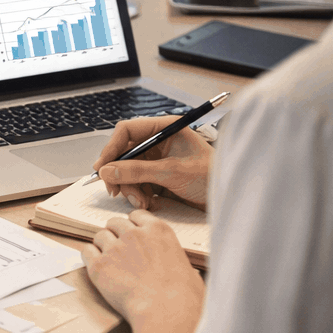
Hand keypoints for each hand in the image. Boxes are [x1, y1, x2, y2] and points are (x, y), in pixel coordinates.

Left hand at [81, 210, 203, 327]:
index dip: (133, 225)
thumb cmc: (183, 295)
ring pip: (100, 236)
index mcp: (158, 230)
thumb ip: (176, 261)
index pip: (137, 215)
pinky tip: (97, 267)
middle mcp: (134, 234)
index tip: (132, 235)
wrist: (165, 310)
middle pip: (115, 223)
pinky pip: (86, 251)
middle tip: (119, 250)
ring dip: (102, 245)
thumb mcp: (188, 268)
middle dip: (116, 234)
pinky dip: (90, 257)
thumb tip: (181, 270)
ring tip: (108, 260)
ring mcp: (114, 248)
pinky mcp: (99, 265)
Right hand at [93, 115, 213, 209]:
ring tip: (141, 202)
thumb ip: (138, 171)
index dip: (111, 148)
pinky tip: (148, 203)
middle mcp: (159, 141)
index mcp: (165, 129)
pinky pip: (137, 183)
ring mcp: (157, 160)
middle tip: (115, 190)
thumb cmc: (211, 177)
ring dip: (130, 188)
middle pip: (124, 153)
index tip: (102, 167)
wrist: (229, 198)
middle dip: (120, 173)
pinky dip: (138, 194)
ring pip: (128, 171)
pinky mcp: (158, 177)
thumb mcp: (172, 172)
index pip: (127, 131)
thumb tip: (108, 171)